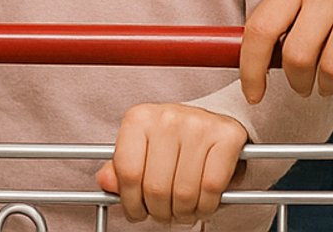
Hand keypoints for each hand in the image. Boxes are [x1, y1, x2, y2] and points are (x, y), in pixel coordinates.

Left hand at [95, 103, 247, 224]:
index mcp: (139, 118)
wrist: (215, 119)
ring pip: (184, 192)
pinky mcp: (226, 136)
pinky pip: (211, 188)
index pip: (128, 171)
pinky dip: (206, 206)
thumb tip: (106, 183)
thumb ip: (122, 169)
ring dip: (183, 214)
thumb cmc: (175, 142)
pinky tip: (201, 205)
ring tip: (182, 212)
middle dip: (159, 213)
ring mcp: (198, 124)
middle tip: (164, 215)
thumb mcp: (143, 150)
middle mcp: (167, 117)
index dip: (131, 202)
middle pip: (156, 187)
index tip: (137, 213)